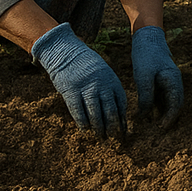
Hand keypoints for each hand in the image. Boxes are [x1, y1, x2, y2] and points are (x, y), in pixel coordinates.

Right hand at [31, 23, 126, 138]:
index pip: (121, 102)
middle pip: (110, 110)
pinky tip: (85, 130)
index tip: (125, 128)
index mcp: (111, 79)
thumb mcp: (103, 72)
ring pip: (95, 113)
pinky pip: (77, 110)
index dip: (123, 117)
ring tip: (102, 137)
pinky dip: (82, 122)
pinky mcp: (70, 91)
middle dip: (114, 126)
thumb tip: (116, 108)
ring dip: (99, 127)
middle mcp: (101, 85)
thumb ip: (109, 87)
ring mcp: (86, 88)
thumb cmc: (86, 64)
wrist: (66, 52)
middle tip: (115, 138)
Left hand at [131, 26, 182, 128]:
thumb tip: (144, 117)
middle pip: (175, 105)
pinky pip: (160, 97)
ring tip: (150, 126)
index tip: (160, 129)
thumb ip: (146, 97)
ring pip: (167, 102)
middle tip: (156, 132)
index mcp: (174, 81)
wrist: (146, 38)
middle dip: (168, 119)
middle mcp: (174, 82)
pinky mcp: (160, 81)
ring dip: (161, 114)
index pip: (176, 104)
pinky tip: (145, 113)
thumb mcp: (143, 77)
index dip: (170, 118)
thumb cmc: (146, 56)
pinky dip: (155, 107)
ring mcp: (168, 82)